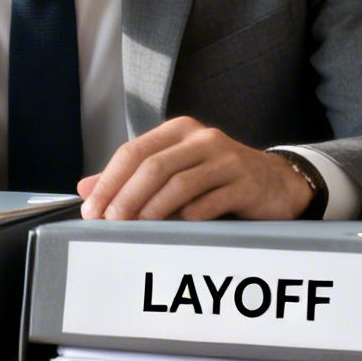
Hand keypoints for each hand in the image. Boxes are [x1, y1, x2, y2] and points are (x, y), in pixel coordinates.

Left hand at [75, 117, 314, 220]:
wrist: (276, 182)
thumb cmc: (218, 177)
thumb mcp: (176, 169)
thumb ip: (131, 178)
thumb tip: (85, 189)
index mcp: (178, 132)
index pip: (133, 152)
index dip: (108, 181)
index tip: (92, 210)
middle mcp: (202, 139)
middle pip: (153, 166)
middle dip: (126, 196)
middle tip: (110, 222)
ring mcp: (226, 159)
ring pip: (180, 183)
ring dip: (152, 209)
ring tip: (136, 228)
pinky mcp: (246, 183)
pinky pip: (212, 200)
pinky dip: (190, 215)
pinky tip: (177, 227)